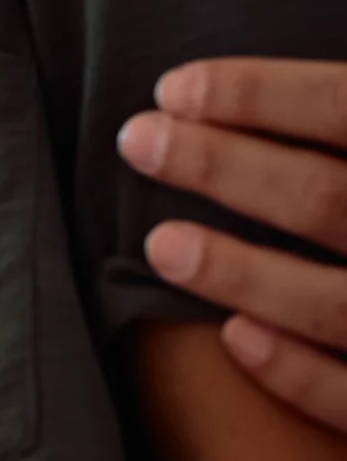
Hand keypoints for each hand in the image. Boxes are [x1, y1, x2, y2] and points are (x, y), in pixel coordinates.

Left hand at [119, 57, 346, 431]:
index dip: (265, 94)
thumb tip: (308, 89)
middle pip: (330, 200)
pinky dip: (302, 374)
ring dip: (241, 272)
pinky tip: (235, 340)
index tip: (174, 86)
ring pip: (341, 305)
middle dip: (223, 167)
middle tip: (133, 139)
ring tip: (160, 244)